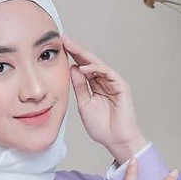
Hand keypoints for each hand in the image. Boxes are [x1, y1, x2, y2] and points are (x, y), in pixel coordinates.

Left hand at [62, 34, 144, 155]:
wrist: (116, 140)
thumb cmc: (102, 127)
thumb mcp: (84, 104)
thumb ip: (80, 87)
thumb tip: (73, 68)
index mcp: (95, 86)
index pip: (83, 68)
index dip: (72, 57)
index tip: (59, 48)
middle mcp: (105, 82)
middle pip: (90, 62)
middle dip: (77, 50)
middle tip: (64, 39)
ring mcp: (114, 83)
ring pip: (98, 64)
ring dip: (84, 56)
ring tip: (71, 48)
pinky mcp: (121, 86)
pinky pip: (108, 73)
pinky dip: (96, 69)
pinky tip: (84, 67)